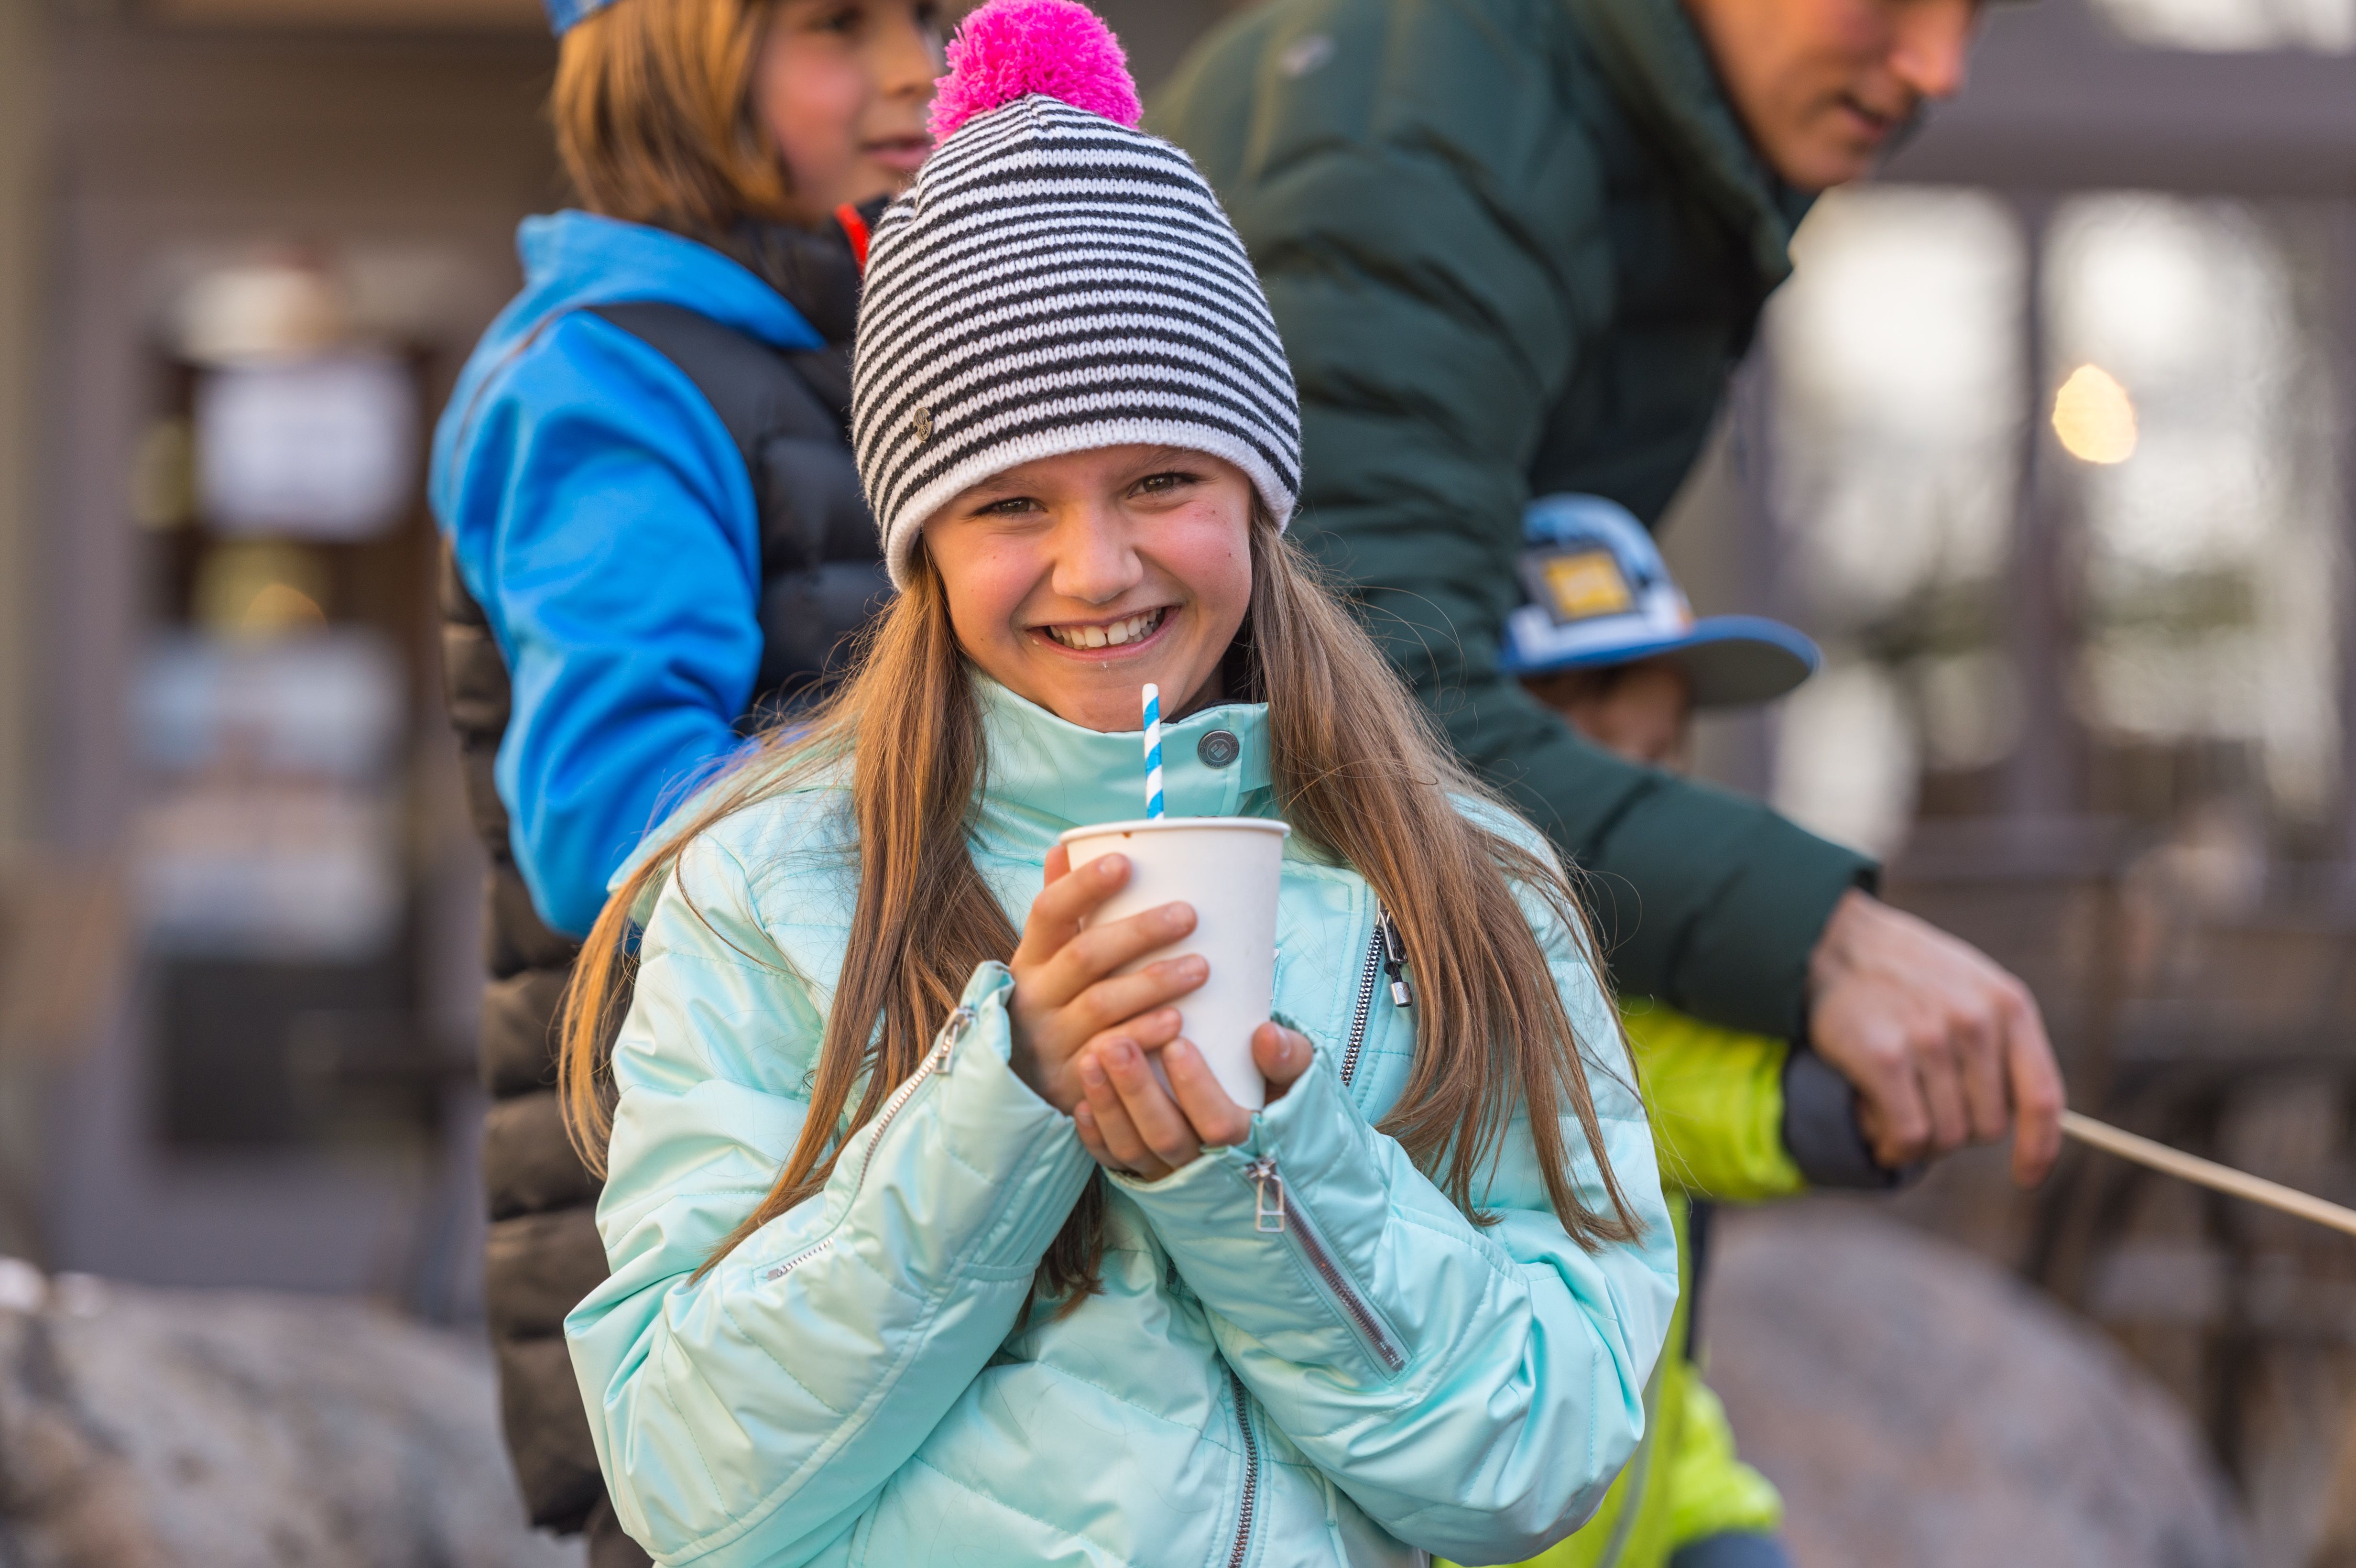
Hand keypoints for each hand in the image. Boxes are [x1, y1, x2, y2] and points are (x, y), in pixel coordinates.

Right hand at [1008, 846, 1209, 1113]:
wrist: (1020, 1086)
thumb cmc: (1052, 1004)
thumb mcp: (1045, 959)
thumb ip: (1060, 909)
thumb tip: (1064, 847)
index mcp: (1032, 957)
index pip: (1049, 911)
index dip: (1083, 886)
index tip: (1126, 863)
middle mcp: (1037, 996)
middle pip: (1085, 956)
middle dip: (1139, 932)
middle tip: (1189, 915)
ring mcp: (1052, 1040)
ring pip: (1102, 1005)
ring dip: (1153, 983)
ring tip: (1201, 967)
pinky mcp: (1073, 1081)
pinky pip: (1111, 1055)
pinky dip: (1144, 1035)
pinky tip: (1178, 1023)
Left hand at [1071, 1023, 1315, 1180]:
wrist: (1261, 1137)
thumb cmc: (1275, 1096)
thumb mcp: (1294, 1079)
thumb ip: (1290, 1057)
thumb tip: (1266, 1034)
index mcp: (1249, 1143)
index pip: (1220, 1126)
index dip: (1197, 1088)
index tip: (1177, 1043)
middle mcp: (1205, 1167)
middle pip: (1166, 1137)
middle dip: (1138, 1091)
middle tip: (1116, 1043)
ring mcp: (1170, 1173)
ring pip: (1134, 1149)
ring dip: (1109, 1105)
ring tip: (1090, 1058)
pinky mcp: (1143, 1174)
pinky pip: (1114, 1163)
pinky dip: (1095, 1137)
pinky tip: (1079, 1103)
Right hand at [1807, 889, 2064, 1186]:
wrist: (1831, 940)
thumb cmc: (1904, 973)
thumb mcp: (1971, 988)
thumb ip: (2000, 1043)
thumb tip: (2023, 1120)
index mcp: (2008, 1004)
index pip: (2041, 1097)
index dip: (2039, 1148)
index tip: (2027, 1178)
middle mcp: (1975, 1021)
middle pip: (1987, 1127)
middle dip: (1957, 1132)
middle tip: (1922, 1109)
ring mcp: (1930, 1039)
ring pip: (1945, 1137)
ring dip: (1919, 1141)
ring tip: (1892, 1108)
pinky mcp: (1884, 1057)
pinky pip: (1908, 1135)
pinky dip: (1894, 1146)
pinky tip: (1877, 1128)